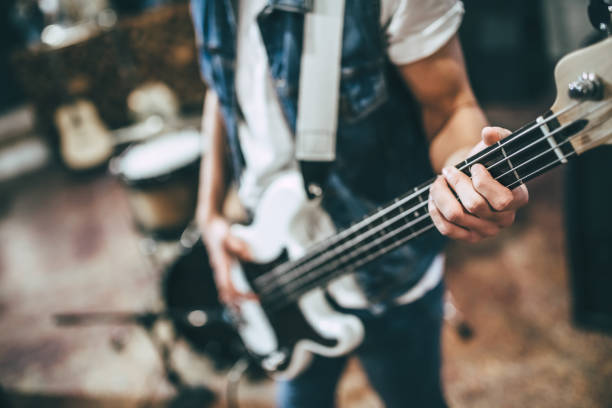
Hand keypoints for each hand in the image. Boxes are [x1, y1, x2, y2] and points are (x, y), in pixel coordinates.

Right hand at [199, 215, 255, 304]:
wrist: (209, 225)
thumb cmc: (217, 230)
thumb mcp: (227, 234)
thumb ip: (236, 244)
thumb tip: (248, 256)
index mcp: (221, 265)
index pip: (229, 286)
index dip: (240, 295)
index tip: (253, 296)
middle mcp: (219, 270)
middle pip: (227, 293)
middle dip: (240, 301)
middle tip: (257, 301)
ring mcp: (220, 270)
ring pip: (225, 291)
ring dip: (236, 300)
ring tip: (249, 304)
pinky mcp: (223, 268)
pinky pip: (226, 285)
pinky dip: (233, 293)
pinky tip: (241, 296)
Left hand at [428, 127, 528, 242]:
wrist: (471, 177)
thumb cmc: (486, 161)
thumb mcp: (494, 146)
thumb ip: (497, 136)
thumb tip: (488, 133)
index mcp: (518, 198)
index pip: (502, 200)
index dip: (483, 182)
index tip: (475, 167)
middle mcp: (505, 219)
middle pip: (474, 205)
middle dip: (457, 183)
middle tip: (448, 171)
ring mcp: (487, 231)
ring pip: (456, 215)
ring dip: (441, 194)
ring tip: (438, 181)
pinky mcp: (469, 237)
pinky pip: (446, 230)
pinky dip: (435, 211)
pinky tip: (433, 198)